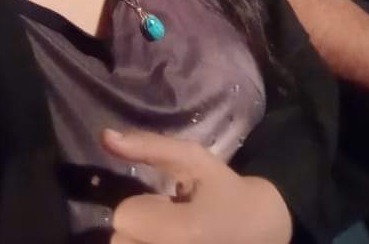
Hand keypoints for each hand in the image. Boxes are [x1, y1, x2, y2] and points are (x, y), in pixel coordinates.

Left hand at [102, 128, 292, 243]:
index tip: (169, 204)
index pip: (125, 217)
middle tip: (171, 222)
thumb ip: (149, 147)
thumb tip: (105, 136)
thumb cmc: (226, 191)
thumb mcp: (193, 160)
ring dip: (141, 242)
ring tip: (171, 236)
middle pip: (120, 241)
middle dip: (139, 228)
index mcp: (185, 231)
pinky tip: (170, 243)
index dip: (144, 206)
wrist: (263, 231)